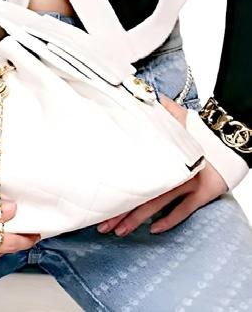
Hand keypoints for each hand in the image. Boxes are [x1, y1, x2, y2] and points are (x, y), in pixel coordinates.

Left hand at [96, 94, 228, 236]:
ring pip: (156, 206)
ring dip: (136, 220)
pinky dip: (169, 221)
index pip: (132, 177)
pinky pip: (183, 211)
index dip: (116, 191)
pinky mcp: (201, 194)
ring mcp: (185, 185)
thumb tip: (145, 93)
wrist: (227, 137)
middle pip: (139, 196)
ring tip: (119, 232)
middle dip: (119, 213)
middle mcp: (170, 173)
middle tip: (102, 227)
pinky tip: (154, 230)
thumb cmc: (200, 127)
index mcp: (159, 156)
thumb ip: (159, 108)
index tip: (99, 202)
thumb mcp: (176, 114)